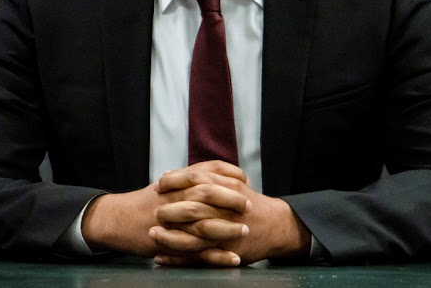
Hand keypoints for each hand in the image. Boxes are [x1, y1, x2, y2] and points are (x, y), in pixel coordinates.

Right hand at [80, 162, 250, 259]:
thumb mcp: (167, 184)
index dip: (228, 174)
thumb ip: (189, 177)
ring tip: (245, 231)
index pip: (207, 171)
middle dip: (231, 199)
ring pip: (203, 223)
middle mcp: (174, 198)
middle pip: (207, 194)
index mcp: (176, 181)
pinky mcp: (169, 242)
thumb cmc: (146, 201)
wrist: (118, 219)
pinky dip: (216, 256)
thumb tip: (215, 172)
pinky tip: (233, 258)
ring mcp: (171, 221)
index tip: (245, 179)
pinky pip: (196, 251)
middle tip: (250, 204)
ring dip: (227, 228)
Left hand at [150, 161, 310, 265]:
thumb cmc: (249, 203)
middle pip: (195, 206)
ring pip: (195, 234)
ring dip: (171, 235)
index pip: (199, 179)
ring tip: (153, 234)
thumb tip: (175, 173)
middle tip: (155, 210)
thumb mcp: (233, 182)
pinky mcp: (225, 253)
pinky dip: (178, 258)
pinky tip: (161, 258)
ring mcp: (226, 232)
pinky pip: (198, 257)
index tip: (160, 182)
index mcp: (228, 187)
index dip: (177, 180)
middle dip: (172, 208)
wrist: (277, 226)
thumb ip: (208, 174)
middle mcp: (226, 209)